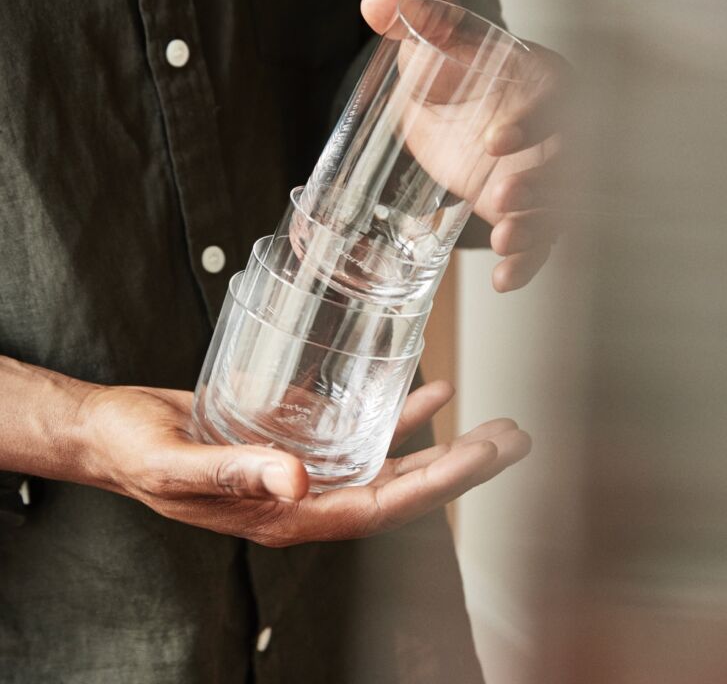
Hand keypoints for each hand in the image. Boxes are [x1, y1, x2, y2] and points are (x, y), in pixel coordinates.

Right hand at [82, 380, 529, 546]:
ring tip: (486, 419)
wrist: (114, 430)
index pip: (379, 507)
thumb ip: (233, 474)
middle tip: (512, 437)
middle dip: (458, 466)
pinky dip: (391, 412)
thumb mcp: (174, 465)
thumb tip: (297, 481)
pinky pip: (354, 428)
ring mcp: (301, 466)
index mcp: (283, 515)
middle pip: (398, 487)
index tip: (485, 458)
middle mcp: (303, 495)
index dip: (437, 485)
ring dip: (437, 442)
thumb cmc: (136, 452)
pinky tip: (421, 391)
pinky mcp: (293, 435)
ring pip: (384, 459)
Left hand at [361, 0, 568, 292]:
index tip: (494, 141)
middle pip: (567, 156)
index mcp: (538, 79)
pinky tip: (506, 281)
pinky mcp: (531, 209)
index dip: (530, 119)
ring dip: (538, 224)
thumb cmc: (453, 66)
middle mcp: (555, 128)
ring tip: (507, 242)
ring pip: (559, 203)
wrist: (454, 106)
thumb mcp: (433, 41)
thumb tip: (376, 1)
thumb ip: (415, 18)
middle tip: (504, 195)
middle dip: (542, 178)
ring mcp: (545, 172)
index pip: (550, 98)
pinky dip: (528, 261)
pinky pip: (541, 239)